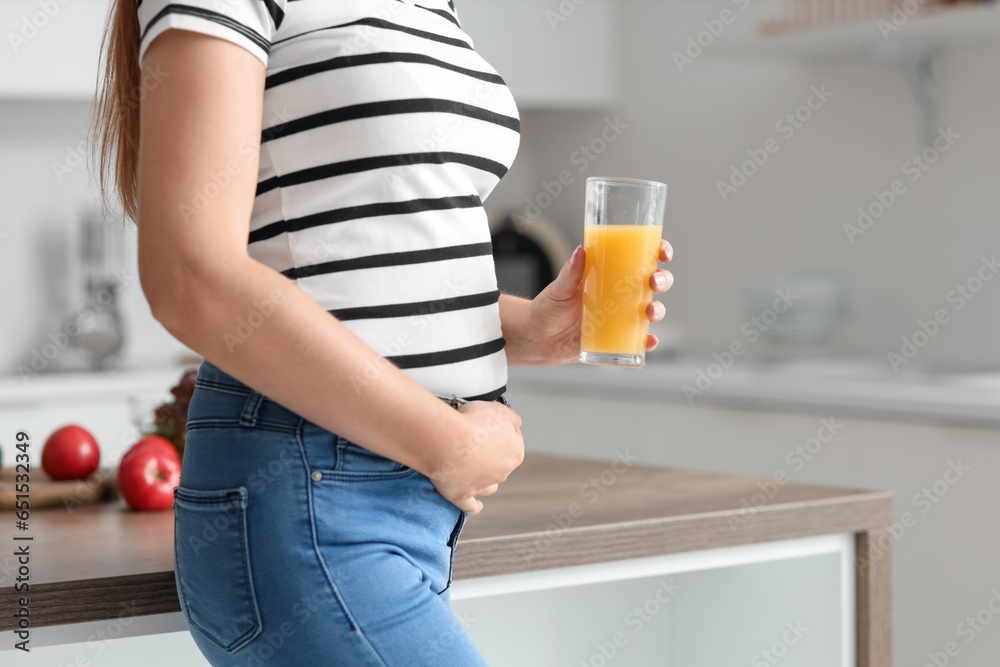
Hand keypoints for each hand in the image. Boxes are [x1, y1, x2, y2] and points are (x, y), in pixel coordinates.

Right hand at [427, 400, 524, 513]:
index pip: (514, 442)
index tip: (488, 427)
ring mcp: (482, 486)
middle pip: (501, 464)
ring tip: (474, 471)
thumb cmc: (472, 423)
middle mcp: (502, 472)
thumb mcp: (500, 409)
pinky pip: (470, 505)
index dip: (500, 432)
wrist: (447, 440)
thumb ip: (511, 418)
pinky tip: (475, 505)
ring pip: (490, 486)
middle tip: (474, 442)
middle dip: (491, 456)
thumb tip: (515, 424)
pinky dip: (473, 506)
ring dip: (486, 480)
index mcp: (514, 453)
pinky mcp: (462, 495)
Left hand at [525, 239, 674, 364]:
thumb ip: (570, 272)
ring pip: (651, 311)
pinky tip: (649, 341)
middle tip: (654, 282)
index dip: (658, 253)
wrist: (537, 338)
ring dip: (658, 310)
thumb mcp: (558, 289)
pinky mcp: (616, 339)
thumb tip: (580, 250)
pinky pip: (638, 341)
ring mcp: (620, 318)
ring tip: (650, 312)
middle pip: (653, 284)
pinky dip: (648, 342)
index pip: (641, 259)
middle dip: (662, 280)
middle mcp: (620, 296)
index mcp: (610, 276)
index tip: (662, 253)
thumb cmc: (548, 309)